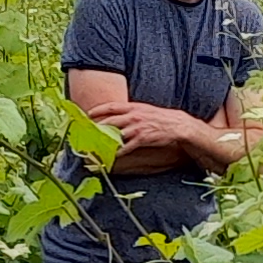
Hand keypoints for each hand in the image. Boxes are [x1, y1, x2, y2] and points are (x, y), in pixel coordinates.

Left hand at [87, 100, 217, 165]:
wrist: (176, 124)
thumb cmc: (158, 117)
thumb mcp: (143, 110)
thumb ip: (129, 112)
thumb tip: (116, 116)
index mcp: (133, 107)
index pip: (111, 106)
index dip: (98, 110)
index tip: (88, 114)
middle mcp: (133, 116)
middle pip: (110, 121)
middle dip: (97, 127)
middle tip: (87, 133)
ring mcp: (137, 128)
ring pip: (116, 134)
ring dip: (105, 141)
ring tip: (95, 146)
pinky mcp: (142, 139)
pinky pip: (126, 146)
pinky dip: (118, 152)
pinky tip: (112, 156)